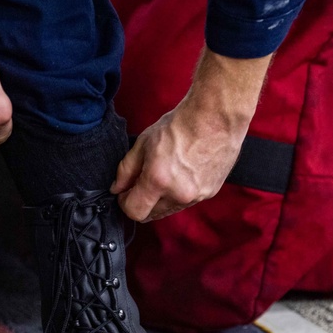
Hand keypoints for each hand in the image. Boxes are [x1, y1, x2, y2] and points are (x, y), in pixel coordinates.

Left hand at [110, 47, 271, 221]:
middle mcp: (178, 194)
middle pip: (151, 215)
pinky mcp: (210, 193)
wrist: (215, 118)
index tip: (125, 193)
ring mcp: (196, 196)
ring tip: (166, 173)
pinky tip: (182, 173)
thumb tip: (117, 189)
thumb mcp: (144, 143)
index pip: (134, 211)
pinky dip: (179, 194)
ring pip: (169, 210)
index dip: (125, 203)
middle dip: (143, 202)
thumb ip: (126, 170)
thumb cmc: (180, 125)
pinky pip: (187, 202)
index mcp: (158, 180)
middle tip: (143, 182)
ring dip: (161, 199)